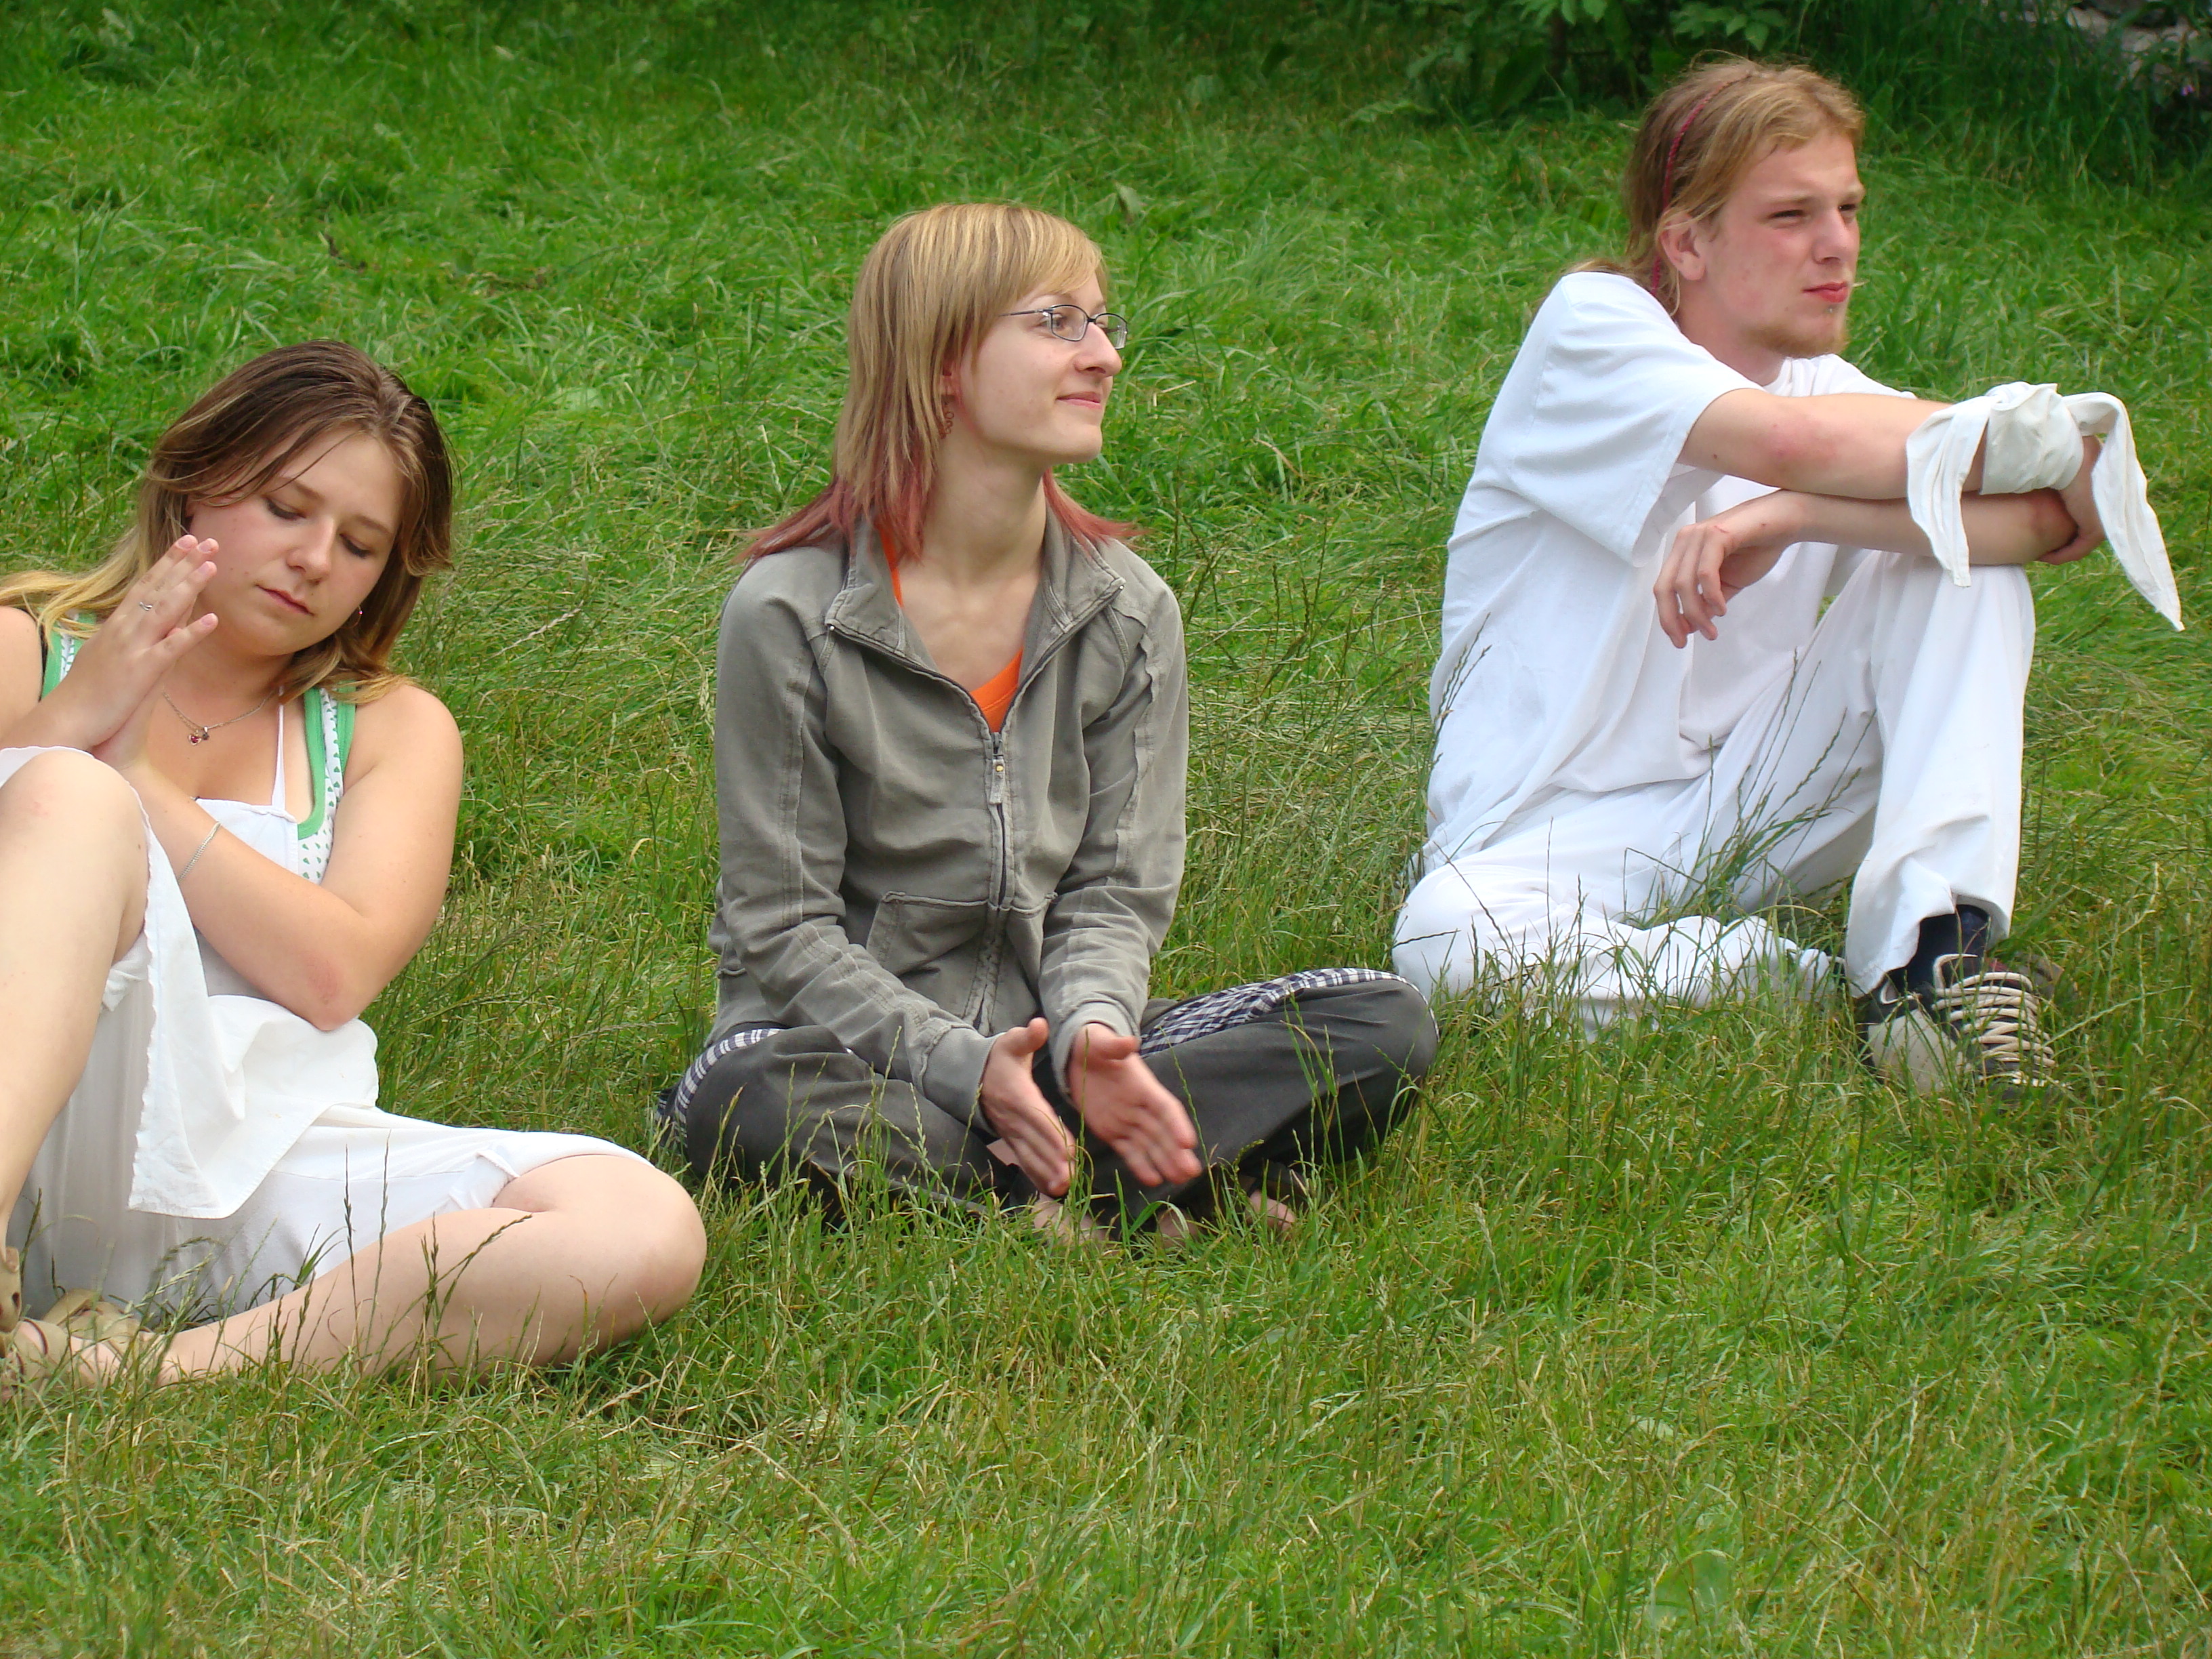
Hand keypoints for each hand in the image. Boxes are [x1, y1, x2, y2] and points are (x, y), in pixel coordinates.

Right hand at [49, 537, 219, 748]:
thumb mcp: (107, 656)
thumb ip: (126, 639)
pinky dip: (192, 633)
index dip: (167, 564)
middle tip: (207, 540)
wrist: (67, 719)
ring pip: (166, 610)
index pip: (146, 586)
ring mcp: (133, 648)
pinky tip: (213, 620)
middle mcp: (124, 629)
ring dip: (190, 585)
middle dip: (183, 563)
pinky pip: (171, 648)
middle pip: (158, 589)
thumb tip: (141, 625)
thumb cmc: (88, 692)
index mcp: (117, 625)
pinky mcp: (142, 671)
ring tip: (212, 565)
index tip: (185, 543)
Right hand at [979, 1018, 1074, 1196]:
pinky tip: (1053, 1190)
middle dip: (1052, 1160)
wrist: (972, 1076)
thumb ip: (1027, 1036)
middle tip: (1070, 1177)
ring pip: (1030, 1155)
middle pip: (1035, 1141)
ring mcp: (1011, 1132)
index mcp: (1018, 1094)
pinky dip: (1037, 1175)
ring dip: (1045, 1172)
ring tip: (1064, 1188)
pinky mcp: (1011, 1140)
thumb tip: (1039, 1024)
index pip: (1037, 1116)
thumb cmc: (1000, 1058)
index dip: (1052, 1133)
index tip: (1068, 1149)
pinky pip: (1025, 1160)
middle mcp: (1014, 1117)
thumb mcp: (1011, 1042)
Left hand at [1063, 1023, 1200, 1188]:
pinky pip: (1128, 1151)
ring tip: (1179, 1180)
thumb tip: (1129, 1041)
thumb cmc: (1093, 1046)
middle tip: (1191, 1172)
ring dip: (1164, 1162)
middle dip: (1176, 1152)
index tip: (1188, 1142)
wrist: (1078, 1057)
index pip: (1165, 1107)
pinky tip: (1152, 1180)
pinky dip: (1139, 1165)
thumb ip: (1114, 1046)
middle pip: (1162, 1132)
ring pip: (1149, 1145)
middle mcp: (1140, 1106)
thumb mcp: (1100, 1043)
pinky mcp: (1112, 1132)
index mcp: (1144, 1085)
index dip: (1177, 1124)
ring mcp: (1127, 1121)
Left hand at [1653, 495, 1800, 647]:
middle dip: (1672, 620)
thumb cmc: (1759, 548)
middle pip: (1665, 587)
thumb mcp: (1728, 583)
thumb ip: (1708, 602)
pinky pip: (1705, 572)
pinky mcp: (1716, 534)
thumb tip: (1689, 626)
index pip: (1664, 588)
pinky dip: (1711, 596)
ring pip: (1684, 583)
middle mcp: (1685, 541)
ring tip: (1711, 632)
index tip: (1680, 639)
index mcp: (1684, 551)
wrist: (1787, 522)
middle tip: (1685, 642)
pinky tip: (1722, 610)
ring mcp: (1699, 535)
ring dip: (1696, 614)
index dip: (1667, 617)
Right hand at [2041, 436, 2103, 565]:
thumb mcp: (2070, 463)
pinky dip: (2061, 555)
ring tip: (2041, 551)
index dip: (2070, 521)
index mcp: (2111, 486)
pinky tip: (2042, 555)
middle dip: (2065, 537)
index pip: (2091, 510)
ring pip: (2082, 541)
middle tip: (2044, 541)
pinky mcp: (2096, 529)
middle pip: (2086, 527)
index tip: (2050, 524)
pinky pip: (2077, 550)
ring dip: (2061, 549)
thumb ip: (2068, 471)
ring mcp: (2106, 519)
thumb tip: (2052, 472)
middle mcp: (2113, 506)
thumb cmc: (2065, 454)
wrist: (2072, 455)